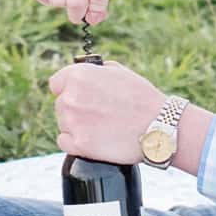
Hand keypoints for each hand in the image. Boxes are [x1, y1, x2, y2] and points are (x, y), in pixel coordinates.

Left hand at [49, 55, 163, 165]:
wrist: (158, 125)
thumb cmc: (142, 98)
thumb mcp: (119, 71)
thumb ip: (94, 72)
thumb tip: (84, 74)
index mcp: (78, 76)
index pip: (56, 84)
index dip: (68, 89)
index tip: (78, 96)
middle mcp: (70, 97)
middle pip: (60, 105)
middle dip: (75, 108)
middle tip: (98, 113)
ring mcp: (73, 122)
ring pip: (63, 123)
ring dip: (77, 125)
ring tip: (102, 126)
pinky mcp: (79, 144)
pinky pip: (64, 142)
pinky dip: (75, 142)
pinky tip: (94, 138)